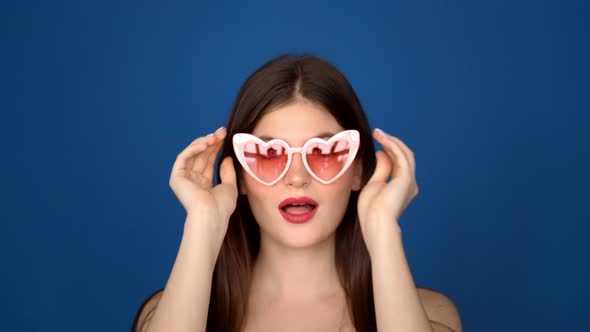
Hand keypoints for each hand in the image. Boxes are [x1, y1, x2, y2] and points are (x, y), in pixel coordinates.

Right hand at [168, 127, 237, 233]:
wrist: (211, 216)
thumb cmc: (222, 207)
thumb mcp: (230, 186)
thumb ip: (227, 171)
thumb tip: (226, 158)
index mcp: (203, 184)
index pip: (208, 160)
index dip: (216, 147)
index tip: (225, 136)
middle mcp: (192, 180)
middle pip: (201, 155)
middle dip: (211, 142)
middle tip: (222, 131)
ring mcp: (184, 178)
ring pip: (192, 154)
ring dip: (203, 143)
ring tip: (215, 136)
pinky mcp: (176, 177)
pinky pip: (183, 158)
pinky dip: (193, 149)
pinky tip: (205, 143)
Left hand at [357, 128, 418, 245]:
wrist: (376, 223)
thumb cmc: (371, 210)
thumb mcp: (374, 184)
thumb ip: (382, 168)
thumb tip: (382, 152)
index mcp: (403, 187)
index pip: (399, 162)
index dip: (389, 149)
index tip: (377, 140)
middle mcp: (410, 183)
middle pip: (404, 156)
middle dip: (392, 142)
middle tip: (378, 133)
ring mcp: (409, 181)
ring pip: (405, 153)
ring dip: (391, 141)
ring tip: (378, 133)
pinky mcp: (406, 178)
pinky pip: (401, 156)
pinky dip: (392, 145)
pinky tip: (381, 139)